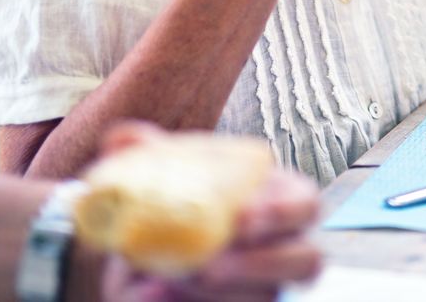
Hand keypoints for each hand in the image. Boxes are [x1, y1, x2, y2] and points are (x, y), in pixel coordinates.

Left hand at [98, 123, 321, 301]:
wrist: (142, 261)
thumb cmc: (170, 207)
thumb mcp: (157, 179)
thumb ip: (143, 153)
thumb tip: (119, 138)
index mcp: (276, 198)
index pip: (306, 203)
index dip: (283, 212)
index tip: (240, 216)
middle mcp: (283, 246)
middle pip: (306, 260)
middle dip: (261, 264)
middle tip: (208, 265)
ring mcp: (265, 286)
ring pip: (268, 297)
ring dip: (225, 293)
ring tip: (173, 280)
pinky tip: (155, 295)